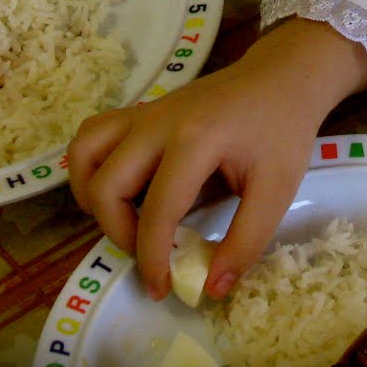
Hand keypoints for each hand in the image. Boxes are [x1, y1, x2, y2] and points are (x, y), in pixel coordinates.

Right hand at [67, 17, 366, 301]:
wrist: (282, 76)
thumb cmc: (282, 130)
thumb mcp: (277, 190)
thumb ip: (246, 241)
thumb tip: (211, 290)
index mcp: (194, 141)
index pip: (157, 212)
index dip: (153, 259)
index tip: (163, 290)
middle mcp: (156, 123)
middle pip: (105, 187)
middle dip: (119, 234)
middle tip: (151, 253)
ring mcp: (143, 113)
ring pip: (84, 156)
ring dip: (93, 198)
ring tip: (124, 221)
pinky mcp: (139, 110)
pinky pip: (92, 135)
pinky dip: (90, 166)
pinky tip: (116, 187)